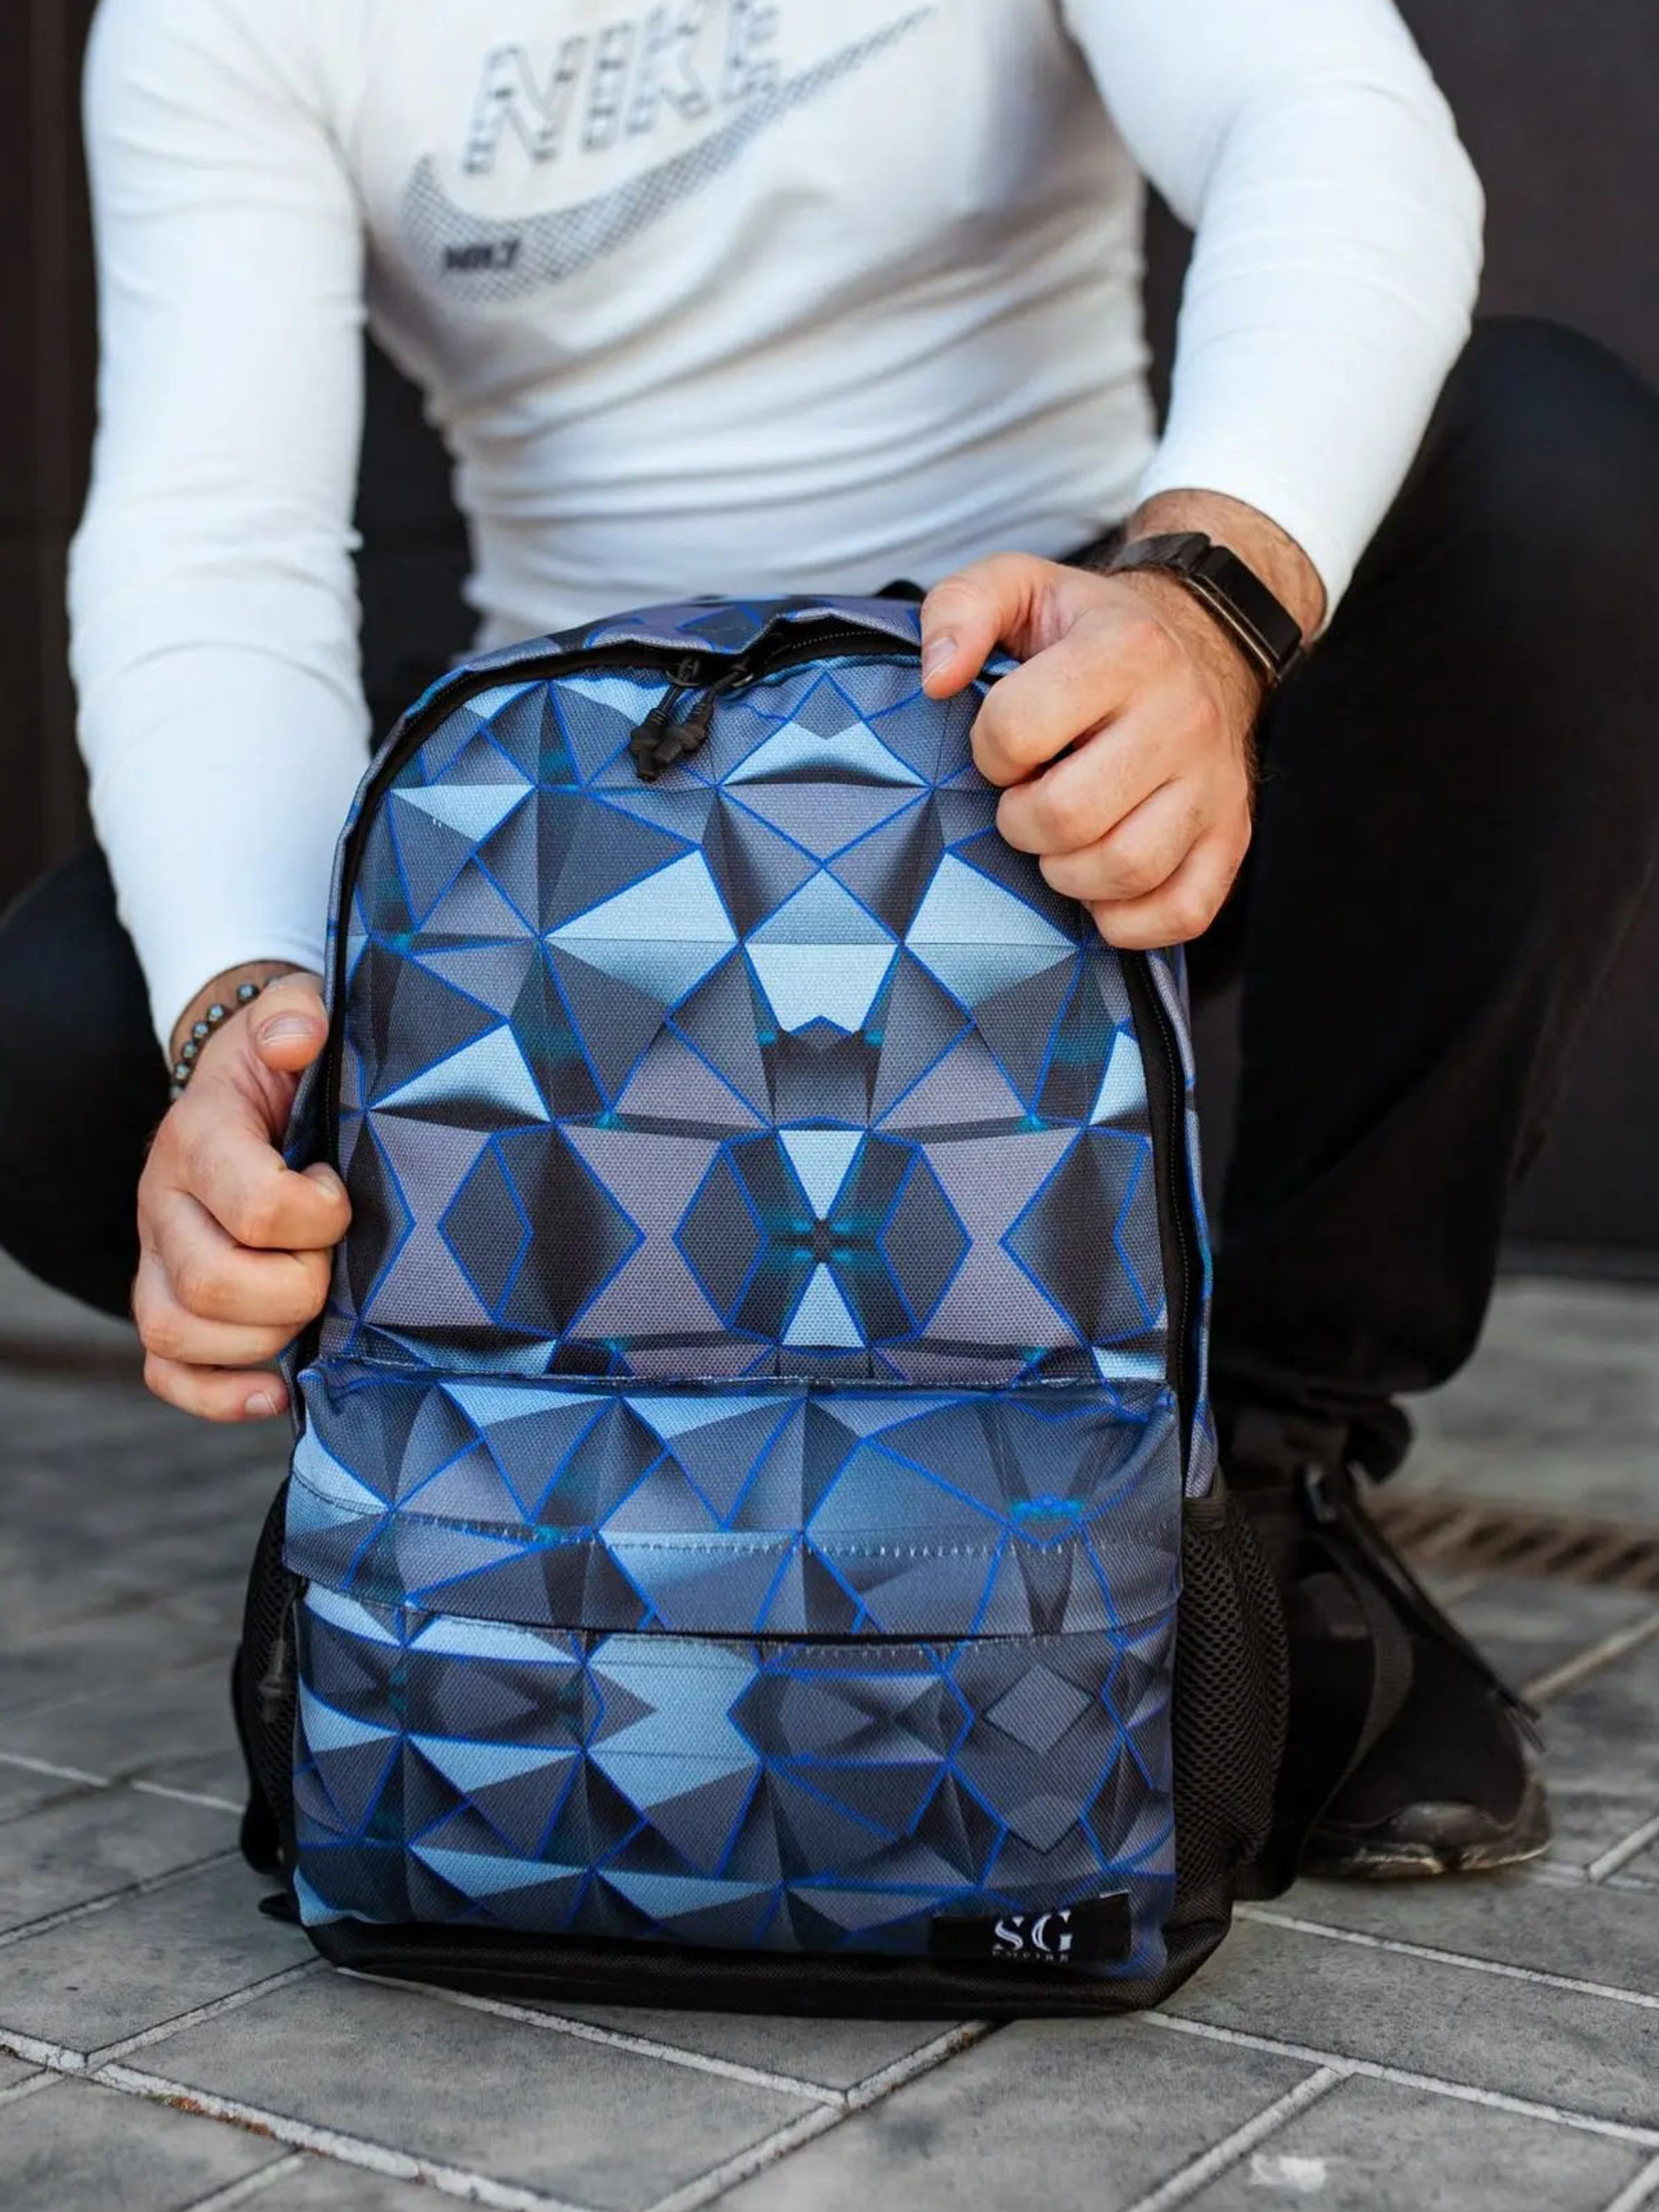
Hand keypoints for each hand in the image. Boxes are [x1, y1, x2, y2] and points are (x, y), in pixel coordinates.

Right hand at [134, 971, 348, 1420]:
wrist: (246, 1088)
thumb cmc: (285, 1065)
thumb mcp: (292, 1018)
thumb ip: (295, 1014)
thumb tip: (299, 1033)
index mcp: (198, 1136)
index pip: (252, 1203)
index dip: (315, 1216)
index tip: (337, 1194)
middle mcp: (162, 1202)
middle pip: (211, 1282)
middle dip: (296, 1286)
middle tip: (332, 1258)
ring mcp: (157, 1258)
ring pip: (179, 1332)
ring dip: (263, 1337)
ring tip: (310, 1305)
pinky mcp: (164, 1299)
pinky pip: (167, 1372)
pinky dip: (219, 1395)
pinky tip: (275, 1391)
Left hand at [920, 538, 1280, 948]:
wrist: (1199, 643)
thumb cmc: (1089, 631)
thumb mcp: (1020, 587)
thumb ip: (959, 609)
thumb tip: (937, 679)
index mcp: (1128, 648)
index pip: (1017, 728)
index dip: (989, 750)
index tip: (1002, 747)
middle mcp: (1183, 716)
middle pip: (1068, 815)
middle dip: (1020, 821)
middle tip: (1023, 801)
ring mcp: (1216, 784)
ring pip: (1125, 869)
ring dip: (1067, 873)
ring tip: (1059, 840)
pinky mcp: (1231, 838)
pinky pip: (1181, 913)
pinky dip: (1126, 920)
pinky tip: (1098, 884)